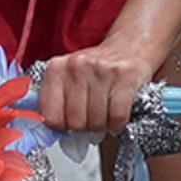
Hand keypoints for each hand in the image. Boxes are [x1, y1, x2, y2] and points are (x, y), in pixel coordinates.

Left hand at [30, 41, 158, 134]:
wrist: (129, 46)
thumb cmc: (97, 68)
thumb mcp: (69, 77)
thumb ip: (57, 102)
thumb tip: (53, 134)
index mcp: (57, 68)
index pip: (51, 116)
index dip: (62, 127)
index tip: (69, 125)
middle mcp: (77, 66)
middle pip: (75, 122)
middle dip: (85, 127)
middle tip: (90, 119)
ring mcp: (101, 70)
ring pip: (96, 121)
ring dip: (102, 126)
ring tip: (104, 115)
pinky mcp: (125, 76)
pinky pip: (117, 116)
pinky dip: (117, 124)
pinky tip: (116, 118)